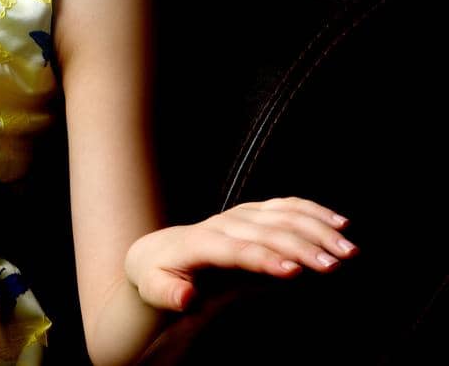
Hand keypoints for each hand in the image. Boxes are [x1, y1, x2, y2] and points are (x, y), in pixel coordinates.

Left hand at [123, 197, 358, 312]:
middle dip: (302, 246)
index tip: (294, 272)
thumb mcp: (154, 288)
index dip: (264, 258)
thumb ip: (168, 294)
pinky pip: (286, 205)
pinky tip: (340, 222)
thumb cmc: (158, 277)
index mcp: (199, 244)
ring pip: (282, 215)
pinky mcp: (252, 212)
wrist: (155, 252)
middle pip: (267, 231)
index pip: (236, 249)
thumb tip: (186, 297)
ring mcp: (239, 215)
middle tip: (335, 265)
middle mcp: (222, 224)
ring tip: (348, 248)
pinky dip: (313, 210)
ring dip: (317, 228)